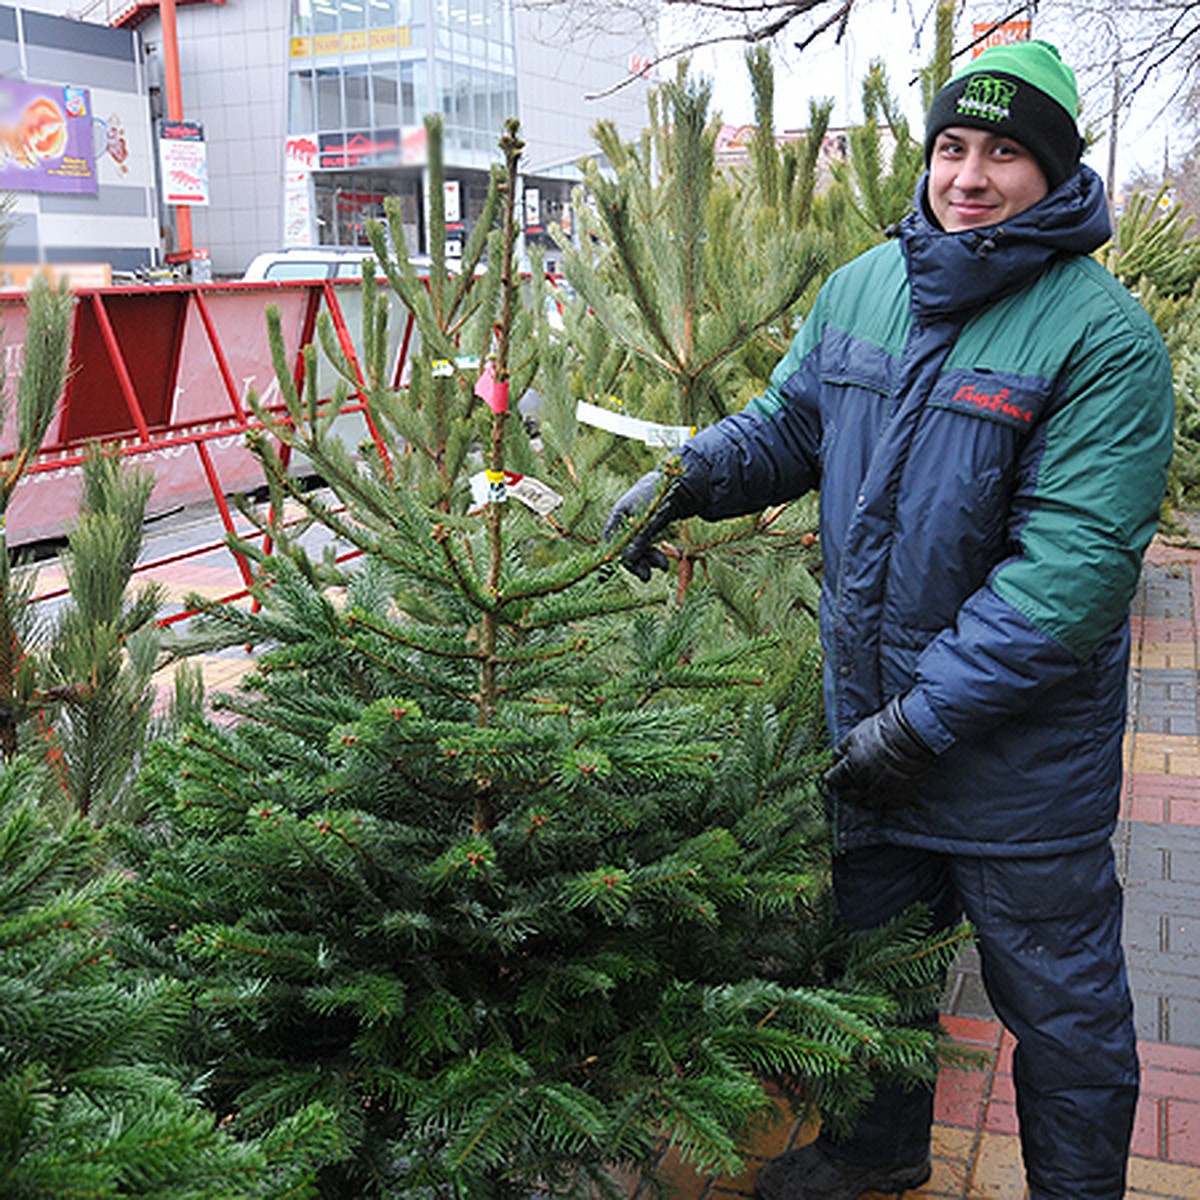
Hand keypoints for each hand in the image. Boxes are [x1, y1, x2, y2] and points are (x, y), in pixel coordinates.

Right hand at [603, 471, 694, 580]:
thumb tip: (628, 559)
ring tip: (664, 567)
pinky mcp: (645, 531)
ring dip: (648, 561)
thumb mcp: (649, 518)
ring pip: (637, 551)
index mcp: (618, 515)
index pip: (609, 541)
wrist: (676, 483)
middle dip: (635, 564)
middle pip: (623, 549)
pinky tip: (664, 563)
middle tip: (647, 577)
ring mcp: (634, 527)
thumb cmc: (659, 496)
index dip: (612, 557)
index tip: (618, 572)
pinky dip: (653, 556)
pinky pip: (646, 548)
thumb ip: (639, 538)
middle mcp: (624, 523)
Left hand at [824, 696, 935, 811]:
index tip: (831, 776)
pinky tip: (879, 793)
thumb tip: (835, 759)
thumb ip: (840, 750)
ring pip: (865, 804)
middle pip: (847, 796)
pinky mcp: (898, 798)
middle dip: (843, 790)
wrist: (910, 736)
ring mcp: (881, 794)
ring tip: (861, 791)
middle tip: (844, 785)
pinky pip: (885, 806)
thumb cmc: (880, 732)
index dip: (830, 778)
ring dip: (861, 798)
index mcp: (849, 770)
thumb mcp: (853, 735)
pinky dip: (880, 801)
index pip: (832, 781)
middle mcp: (863, 786)